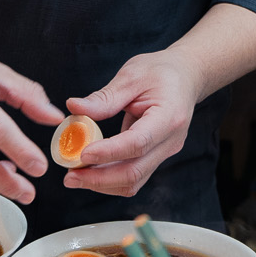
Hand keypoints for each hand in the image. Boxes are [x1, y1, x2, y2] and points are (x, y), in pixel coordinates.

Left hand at [62, 52, 204, 196]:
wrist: (186, 77)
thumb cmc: (160, 72)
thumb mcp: (132, 76)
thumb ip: (105, 97)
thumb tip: (73, 107)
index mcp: (169, 116)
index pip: (137, 143)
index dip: (108, 152)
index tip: (81, 154)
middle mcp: (170, 141)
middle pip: (134, 172)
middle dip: (99, 179)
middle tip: (70, 177)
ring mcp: (165, 152)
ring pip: (133, 180)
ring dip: (102, 183)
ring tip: (74, 177)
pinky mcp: (156, 157)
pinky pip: (133, 175)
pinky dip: (110, 179)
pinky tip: (89, 172)